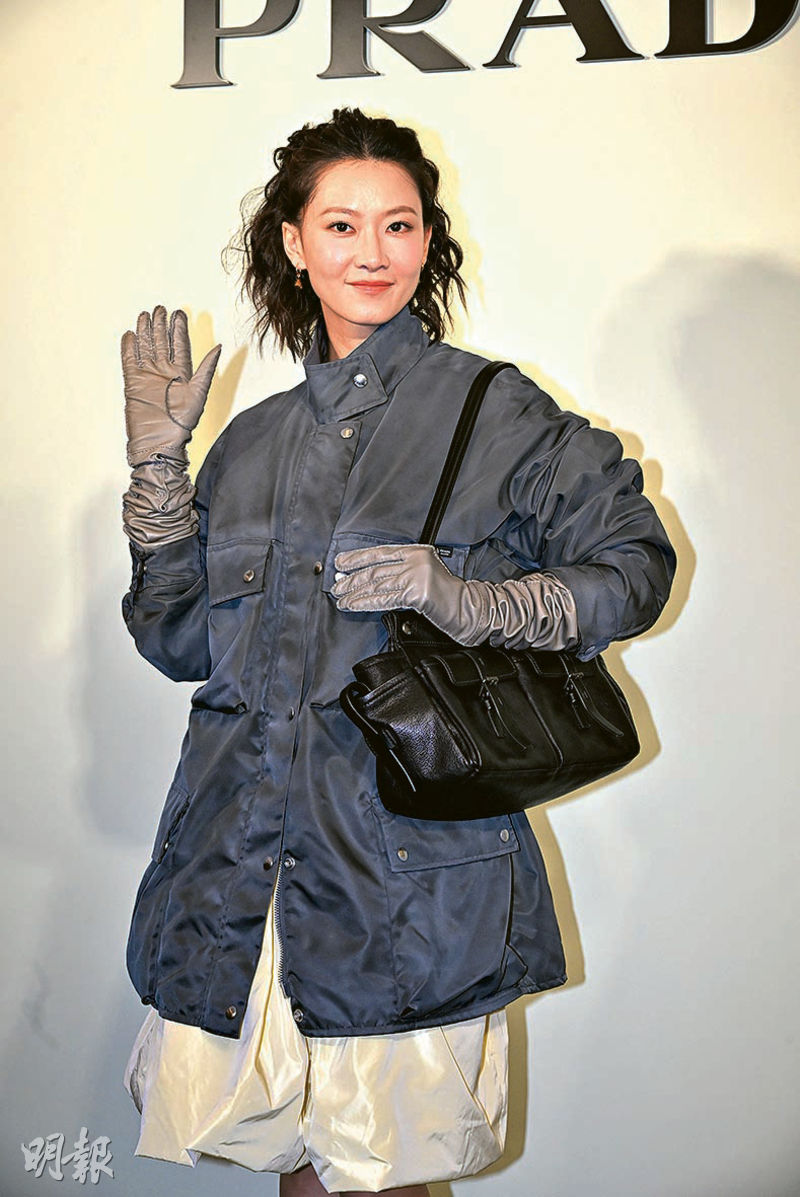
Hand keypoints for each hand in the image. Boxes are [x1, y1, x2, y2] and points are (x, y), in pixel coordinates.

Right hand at [121, 305, 220, 466]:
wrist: (159, 441)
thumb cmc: (182, 423)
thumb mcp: (199, 393)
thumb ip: (207, 369)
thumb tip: (219, 347)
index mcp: (182, 374)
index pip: (180, 346)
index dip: (179, 329)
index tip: (178, 313)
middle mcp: (165, 373)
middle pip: (162, 343)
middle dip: (161, 326)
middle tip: (160, 309)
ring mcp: (148, 377)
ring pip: (146, 348)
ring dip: (145, 332)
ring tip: (145, 315)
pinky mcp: (133, 383)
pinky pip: (129, 361)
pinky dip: (129, 348)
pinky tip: (130, 335)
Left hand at [332, 543, 485, 644]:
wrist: (469, 609)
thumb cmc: (446, 596)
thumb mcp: (423, 575)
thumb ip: (400, 573)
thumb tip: (365, 578)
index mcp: (416, 551)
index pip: (380, 552)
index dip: (358, 558)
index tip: (341, 562)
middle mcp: (416, 560)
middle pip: (376, 570)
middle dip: (352, 579)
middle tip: (337, 586)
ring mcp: (417, 575)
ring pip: (377, 585)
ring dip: (355, 593)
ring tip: (341, 599)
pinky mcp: (417, 593)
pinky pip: (385, 600)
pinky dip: (366, 603)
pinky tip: (354, 605)